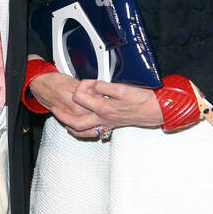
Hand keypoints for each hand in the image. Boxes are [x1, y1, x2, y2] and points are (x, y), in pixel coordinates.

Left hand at [29, 73, 162, 138]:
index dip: (80, 87)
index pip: (81, 97)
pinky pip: (93, 132)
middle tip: (55, 109)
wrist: (157, 110)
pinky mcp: (112, 125)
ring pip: (83, 130)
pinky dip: (83, 130)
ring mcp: (107, 124)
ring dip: (70, 125)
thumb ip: (105, 86)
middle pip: (76, 122)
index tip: (86, 81)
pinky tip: (80, 126)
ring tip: (62, 119)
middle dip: (63, 115)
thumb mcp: (124, 88)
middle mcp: (103, 119)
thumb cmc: (144, 100)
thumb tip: (93, 84)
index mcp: (104, 108)